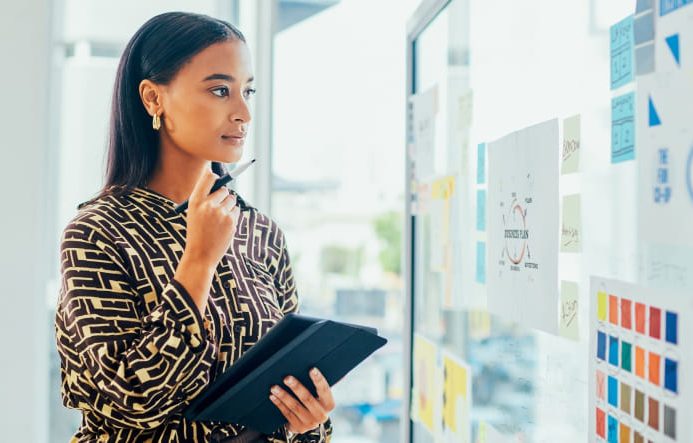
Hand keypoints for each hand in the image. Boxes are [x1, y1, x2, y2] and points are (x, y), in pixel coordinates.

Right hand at [174, 169, 240, 312]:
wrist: (200, 254)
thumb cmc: (197, 232)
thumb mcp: (194, 213)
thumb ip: (204, 198)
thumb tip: (221, 184)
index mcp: (195, 201)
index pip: (208, 178)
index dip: (214, 175)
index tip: (216, 175)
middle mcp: (208, 205)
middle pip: (224, 189)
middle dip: (223, 196)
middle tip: (216, 208)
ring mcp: (221, 213)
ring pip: (232, 200)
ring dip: (228, 206)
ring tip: (219, 219)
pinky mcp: (231, 221)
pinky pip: (236, 210)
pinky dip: (233, 215)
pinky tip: (224, 226)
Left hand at [269, 368, 334, 434]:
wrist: (309, 421)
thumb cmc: (314, 401)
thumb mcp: (319, 395)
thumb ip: (317, 385)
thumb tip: (311, 364)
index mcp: (329, 404)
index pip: (324, 390)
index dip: (319, 380)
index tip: (312, 369)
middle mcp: (321, 415)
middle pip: (308, 399)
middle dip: (296, 387)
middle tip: (287, 378)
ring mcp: (310, 423)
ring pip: (295, 407)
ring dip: (283, 396)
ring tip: (274, 387)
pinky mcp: (299, 427)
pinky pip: (287, 414)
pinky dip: (279, 404)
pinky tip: (273, 396)